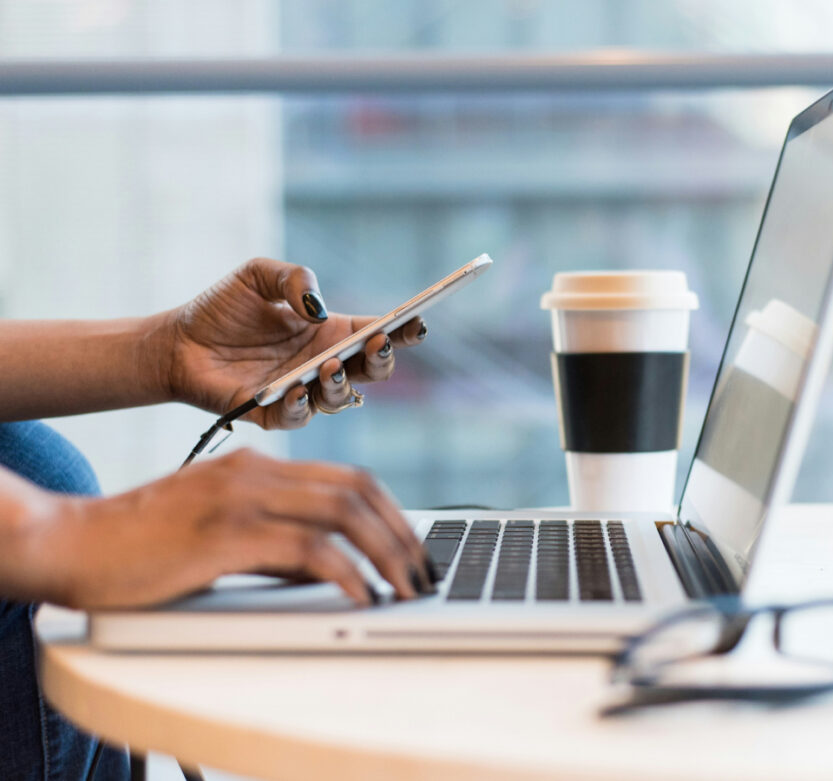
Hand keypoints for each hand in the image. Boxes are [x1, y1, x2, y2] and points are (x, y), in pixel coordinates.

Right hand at [24, 449, 435, 608]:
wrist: (72, 543)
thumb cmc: (142, 544)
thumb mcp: (221, 532)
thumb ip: (275, 542)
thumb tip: (330, 569)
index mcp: (258, 466)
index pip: (349, 478)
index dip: (392, 512)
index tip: (413, 548)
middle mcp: (256, 472)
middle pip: (358, 489)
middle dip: (402, 533)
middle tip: (423, 572)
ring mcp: (241, 498)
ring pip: (343, 513)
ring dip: (387, 553)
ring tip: (406, 588)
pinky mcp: (225, 533)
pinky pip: (307, 549)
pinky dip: (346, 573)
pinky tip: (361, 596)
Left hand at [163, 258, 426, 428]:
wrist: (176, 342)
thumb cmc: (222, 308)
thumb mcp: (258, 275)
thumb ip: (293, 278)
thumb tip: (318, 308)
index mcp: (329, 332)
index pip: (377, 333)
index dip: (402, 330)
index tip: (417, 321)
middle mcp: (323, 364)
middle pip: (371, 371)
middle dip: (383, 360)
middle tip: (378, 343)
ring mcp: (302, 392)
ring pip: (341, 398)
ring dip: (341, 384)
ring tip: (329, 365)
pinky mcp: (273, 414)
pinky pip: (298, 417)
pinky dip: (302, 406)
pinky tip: (296, 388)